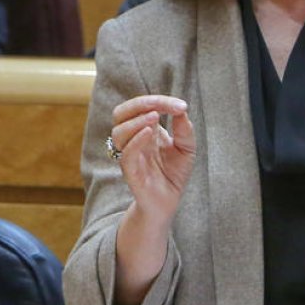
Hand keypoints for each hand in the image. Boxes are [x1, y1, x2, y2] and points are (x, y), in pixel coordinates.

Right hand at [110, 95, 194, 223]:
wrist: (168, 202)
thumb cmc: (173, 174)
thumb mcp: (186, 148)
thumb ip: (184, 130)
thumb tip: (181, 111)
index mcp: (144, 129)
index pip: (142, 107)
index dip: (160, 102)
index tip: (181, 106)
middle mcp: (133, 139)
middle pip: (121, 113)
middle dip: (140, 104)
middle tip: (160, 106)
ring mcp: (129, 155)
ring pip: (118, 132)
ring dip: (136, 121)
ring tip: (155, 117)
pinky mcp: (130, 172)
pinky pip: (126, 153)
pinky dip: (136, 139)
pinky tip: (150, 132)